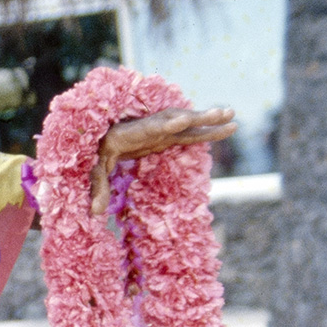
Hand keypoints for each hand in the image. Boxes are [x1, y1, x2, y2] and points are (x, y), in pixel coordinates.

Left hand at [90, 107, 236, 213]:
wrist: (99, 135)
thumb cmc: (96, 152)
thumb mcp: (95, 170)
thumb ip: (97, 188)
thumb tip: (94, 214)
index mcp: (128, 134)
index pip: (149, 129)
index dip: (164, 125)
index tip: (180, 120)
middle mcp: (147, 127)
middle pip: (175, 120)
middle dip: (197, 117)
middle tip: (221, 112)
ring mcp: (158, 129)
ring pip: (187, 122)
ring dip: (208, 118)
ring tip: (232, 114)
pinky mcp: (166, 134)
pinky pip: (190, 131)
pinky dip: (207, 128)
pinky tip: (227, 126)